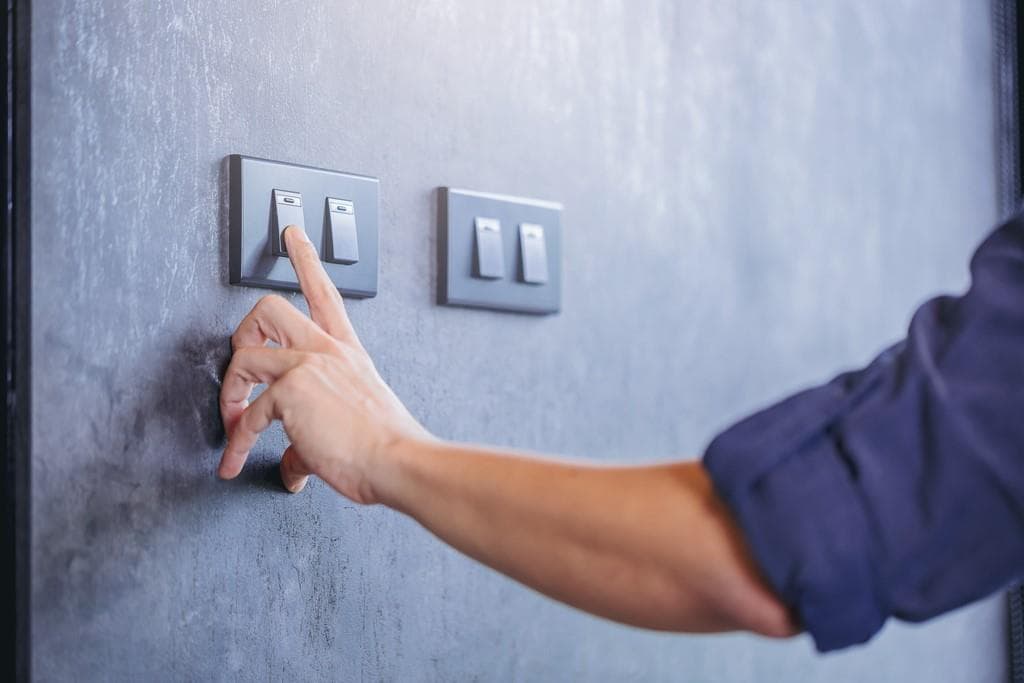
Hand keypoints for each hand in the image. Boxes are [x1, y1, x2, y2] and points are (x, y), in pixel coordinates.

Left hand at [218, 226, 430, 499]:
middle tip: (242, 371)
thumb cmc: (385, 446)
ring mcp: (307, 365)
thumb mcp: (349, 426)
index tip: (292, 234)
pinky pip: (247, 415)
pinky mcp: (289, 391)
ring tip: (235, 430)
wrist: (397, 460)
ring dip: (229, 396)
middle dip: (242, 335)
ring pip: (244, 356)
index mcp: (346, 353)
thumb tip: (293, 465)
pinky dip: (236, 444)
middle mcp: (327, 351)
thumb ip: (312, 437)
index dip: (306, 260)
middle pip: (268, 308)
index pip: (325, 294)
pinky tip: (235, 462)